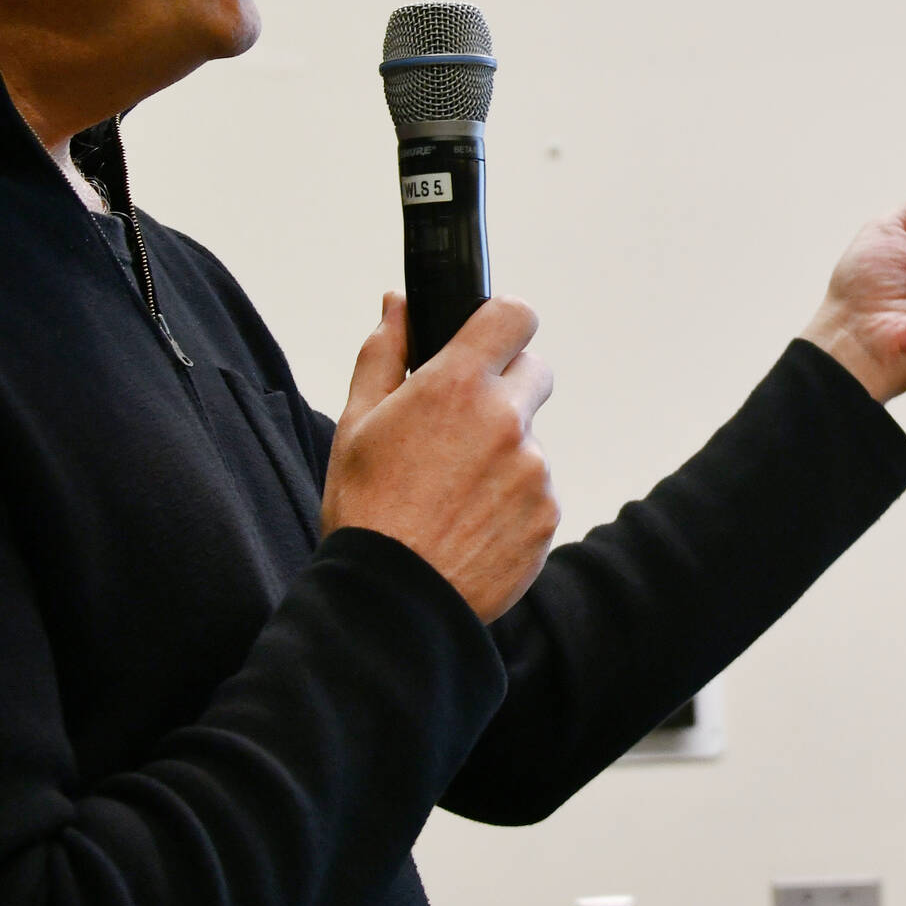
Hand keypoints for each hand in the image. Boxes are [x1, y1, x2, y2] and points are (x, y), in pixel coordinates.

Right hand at [321, 293, 559, 621]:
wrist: (394, 600)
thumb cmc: (366, 511)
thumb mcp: (356, 424)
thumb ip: (383, 353)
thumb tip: (398, 305)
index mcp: (456, 386)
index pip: (514, 316)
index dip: (502, 323)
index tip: (489, 340)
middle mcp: (505, 420)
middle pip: (535, 372)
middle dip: (507, 387)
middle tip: (464, 424)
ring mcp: (533, 470)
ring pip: (531, 439)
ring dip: (506, 453)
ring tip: (455, 493)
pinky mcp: (548, 515)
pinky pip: (538, 491)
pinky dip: (514, 501)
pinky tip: (472, 523)